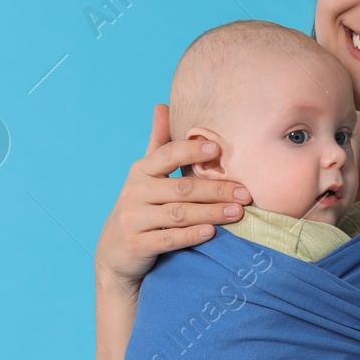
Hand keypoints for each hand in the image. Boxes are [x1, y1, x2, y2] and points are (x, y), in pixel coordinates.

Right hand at [93, 104, 251, 288]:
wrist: (114, 253)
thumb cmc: (140, 208)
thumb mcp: (145, 175)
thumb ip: (158, 143)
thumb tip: (161, 105)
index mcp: (140, 171)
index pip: (167, 155)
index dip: (191, 151)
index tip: (218, 149)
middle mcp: (134, 192)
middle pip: (180, 188)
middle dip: (216, 189)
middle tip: (245, 192)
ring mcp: (133, 219)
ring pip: (178, 214)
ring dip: (210, 212)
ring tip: (237, 212)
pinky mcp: (137, 245)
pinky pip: (168, 239)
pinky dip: (191, 235)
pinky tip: (212, 232)